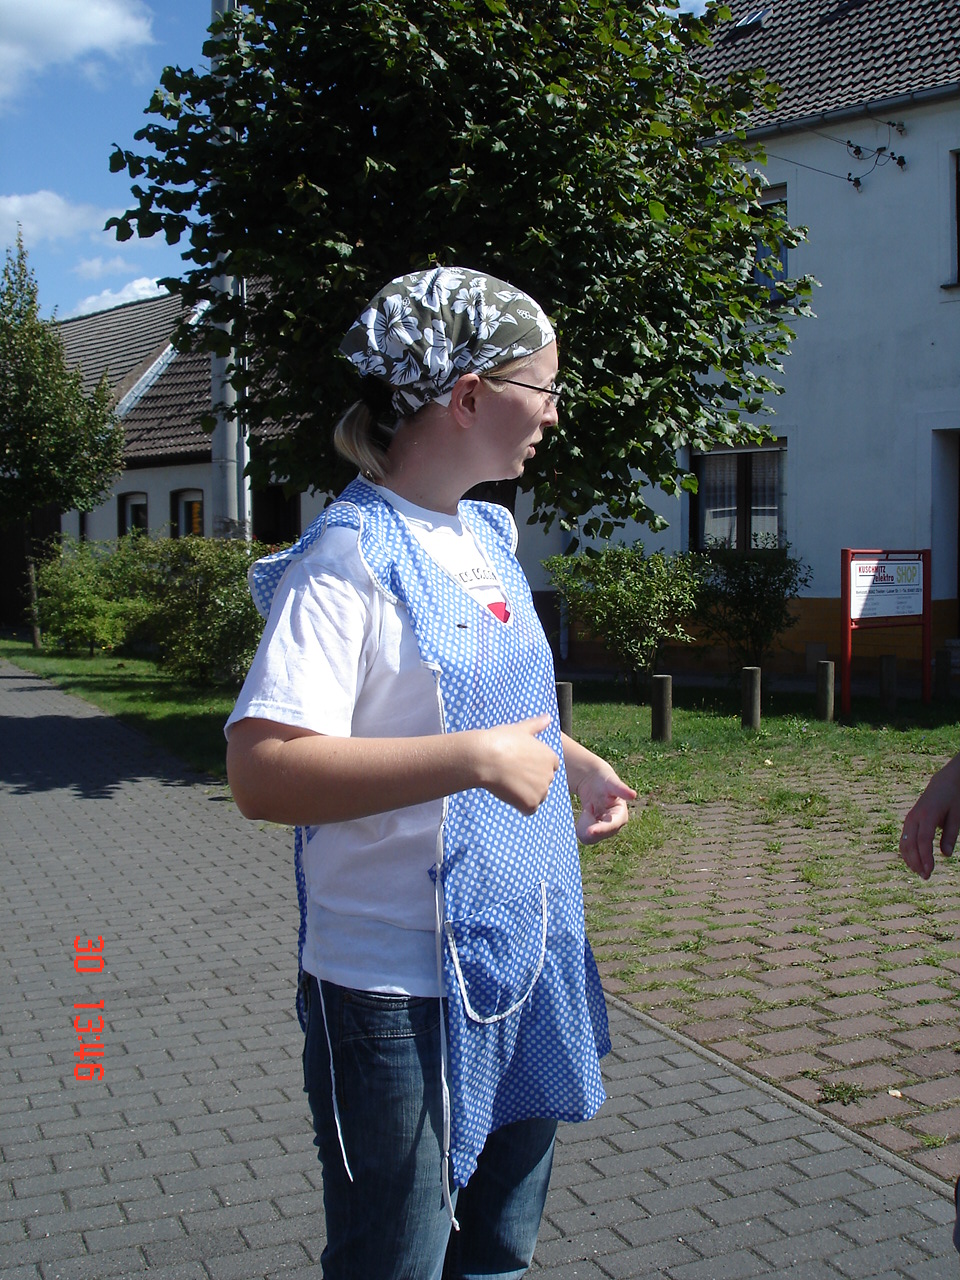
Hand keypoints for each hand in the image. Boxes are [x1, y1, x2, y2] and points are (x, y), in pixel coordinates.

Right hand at [478, 714, 559, 814]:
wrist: (485, 757)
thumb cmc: (500, 740)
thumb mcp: (520, 729)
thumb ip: (537, 725)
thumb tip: (548, 717)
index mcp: (550, 756)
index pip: (549, 768)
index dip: (533, 768)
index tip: (518, 764)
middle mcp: (550, 774)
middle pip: (542, 784)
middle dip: (529, 782)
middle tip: (510, 774)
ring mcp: (542, 790)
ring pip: (536, 798)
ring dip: (524, 795)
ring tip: (507, 782)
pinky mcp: (531, 804)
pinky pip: (528, 810)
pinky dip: (519, 805)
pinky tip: (507, 793)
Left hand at [574, 768, 636, 845]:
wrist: (594, 783)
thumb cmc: (605, 781)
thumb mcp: (612, 782)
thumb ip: (621, 789)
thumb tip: (633, 794)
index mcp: (621, 816)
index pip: (612, 826)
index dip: (601, 830)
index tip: (590, 831)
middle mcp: (614, 827)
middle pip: (598, 835)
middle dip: (588, 823)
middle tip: (588, 806)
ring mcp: (604, 831)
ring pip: (589, 838)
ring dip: (584, 823)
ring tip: (589, 807)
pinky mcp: (595, 833)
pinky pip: (584, 836)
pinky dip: (581, 825)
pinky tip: (587, 813)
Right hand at [899, 752, 959, 879]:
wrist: (945, 782)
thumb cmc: (954, 798)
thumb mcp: (957, 816)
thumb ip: (951, 835)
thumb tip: (946, 855)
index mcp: (927, 815)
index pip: (923, 840)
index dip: (925, 857)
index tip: (929, 871)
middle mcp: (915, 816)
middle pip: (910, 843)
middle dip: (916, 861)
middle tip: (926, 877)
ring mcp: (910, 818)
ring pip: (904, 842)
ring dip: (910, 858)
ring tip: (920, 872)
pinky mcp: (910, 820)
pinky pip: (905, 838)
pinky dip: (908, 851)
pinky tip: (915, 861)